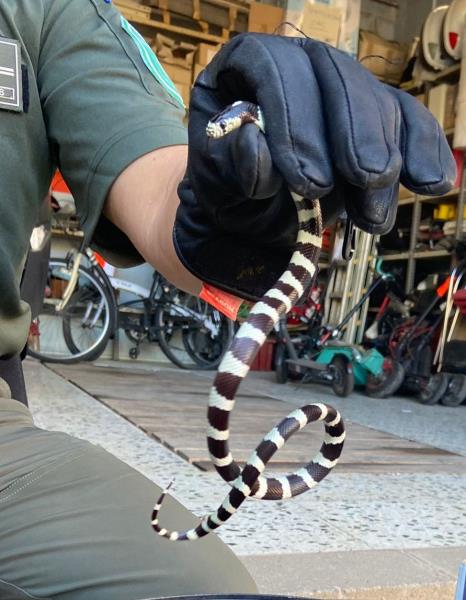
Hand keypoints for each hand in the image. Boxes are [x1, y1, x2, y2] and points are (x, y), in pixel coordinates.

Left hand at [174, 34, 455, 300]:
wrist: (250, 224)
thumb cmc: (228, 197)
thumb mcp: (217, 185)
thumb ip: (233, 164)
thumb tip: (256, 143)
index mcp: (246, 69)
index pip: (275, 67)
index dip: (296, 118)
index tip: (308, 181)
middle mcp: (297, 68)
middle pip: (335, 73)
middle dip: (354, 130)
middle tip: (363, 180)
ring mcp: (337, 94)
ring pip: (376, 101)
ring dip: (385, 158)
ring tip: (374, 214)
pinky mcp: (369, 122)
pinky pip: (406, 122)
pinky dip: (422, 152)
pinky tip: (432, 182)